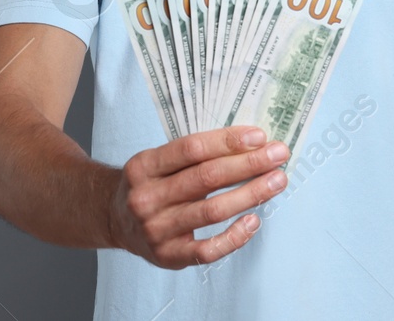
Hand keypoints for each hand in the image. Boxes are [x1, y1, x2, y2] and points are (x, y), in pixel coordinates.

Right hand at [107, 125, 289, 268]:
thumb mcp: (158, 161)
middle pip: (206, 178)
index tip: (259, 136)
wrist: (114, 220)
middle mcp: (147, 198)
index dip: (228, 141)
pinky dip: (234, 236)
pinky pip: (208, 250)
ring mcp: (156, 230)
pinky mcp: (168, 256)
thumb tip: (249, 143)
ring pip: (212, 210)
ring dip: (250, 194)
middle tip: (279, 154)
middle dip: (248, 164)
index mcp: (143, 166)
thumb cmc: (150, 184)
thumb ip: (194, 153)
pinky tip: (254, 220)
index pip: (191, 148)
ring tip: (277, 181)